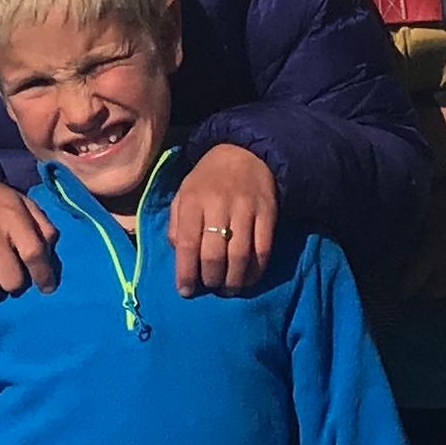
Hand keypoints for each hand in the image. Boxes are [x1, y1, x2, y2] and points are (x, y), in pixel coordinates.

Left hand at [174, 142, 278, 295]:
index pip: (188, 243)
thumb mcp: (183, 196)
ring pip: (240, 256)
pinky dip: (256, 270)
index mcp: (192, 201)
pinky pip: (264, 250)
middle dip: (211, 279)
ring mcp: (246, 209)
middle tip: (211, 287)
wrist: (244, 153)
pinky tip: (249, 279)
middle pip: (215, 254)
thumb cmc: (207, 181)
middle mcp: (218, 205)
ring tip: (229, 288)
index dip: (186, 272)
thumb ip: (177, 226)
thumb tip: (180, 258)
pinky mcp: (268, 213)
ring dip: (234, 280)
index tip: (186, 291)